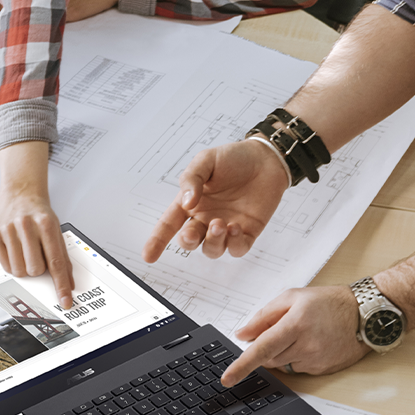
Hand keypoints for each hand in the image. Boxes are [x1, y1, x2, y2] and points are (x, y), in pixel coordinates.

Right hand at [0, 142, 74, 307]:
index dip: (61, 284)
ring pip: (19, 271)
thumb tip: (68, 283)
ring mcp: (8, 230)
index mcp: (46, 224)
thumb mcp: (57, 230)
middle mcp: (26, 225)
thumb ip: (63, 257)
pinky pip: (6, 266)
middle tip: (38, 256)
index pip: (56, 262)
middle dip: (39, 270)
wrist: (21, 194)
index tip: (64, 300)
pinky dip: (13, 264)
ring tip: (27, 252)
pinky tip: (16, 249)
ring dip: (25, 268)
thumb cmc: (40, 214)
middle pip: (35, 269)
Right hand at [142, 139, 289, 262]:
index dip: (157, 241)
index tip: (148, 256)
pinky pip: (236, 249)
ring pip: (212, 249)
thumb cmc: (235, 158)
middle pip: (189, 241)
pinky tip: (236, 227)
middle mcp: (206, 217)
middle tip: (193, 231)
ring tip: (221, 224)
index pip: (169, 224)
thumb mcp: (206, 160)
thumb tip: (187, 202)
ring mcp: (226, 226)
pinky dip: (234, 244)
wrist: (266, 158)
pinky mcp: (247, 232)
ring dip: (213, 242)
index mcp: (191, 202)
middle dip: (188, 241)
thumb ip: (192, 179)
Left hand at [221, 285, 368, 385]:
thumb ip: (264, 316)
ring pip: (282, 364)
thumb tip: (242, 334)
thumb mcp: (293, 297)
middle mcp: (305, 346)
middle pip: (269, 358)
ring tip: (301, 332)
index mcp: (295, 324)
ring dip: (282, 352)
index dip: (241, 365)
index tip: (227, 378)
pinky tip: (311, 342)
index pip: (261, 349)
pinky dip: (296, 357)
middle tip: (281, 329)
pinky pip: (298, 368)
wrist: (364, 314)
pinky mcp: (322, 370)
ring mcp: (315, 361)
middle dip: (266, 347)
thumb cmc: (329, 302)